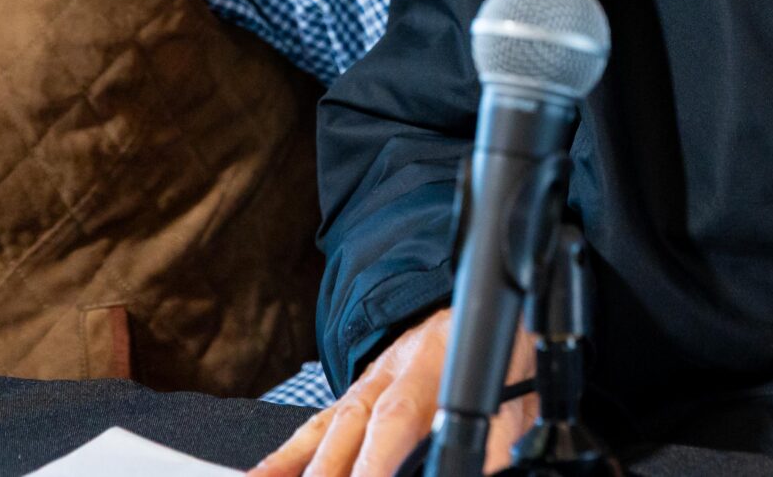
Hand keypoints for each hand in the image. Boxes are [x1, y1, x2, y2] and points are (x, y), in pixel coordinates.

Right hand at [250, 309, 535, 476]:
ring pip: (326, 429)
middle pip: (350, 431)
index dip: (374, 463)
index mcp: (428, 372)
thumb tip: (476, 469)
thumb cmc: (500, 360)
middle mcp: (386, 377)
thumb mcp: (513, 402)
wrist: (479, 312)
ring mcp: (364, 388)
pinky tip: (259, 476)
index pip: (394, 420)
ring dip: (294, 466)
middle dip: (333, 475)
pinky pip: (314, 429)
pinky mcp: (352, 401)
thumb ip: (490, 445)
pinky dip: (284, 457)